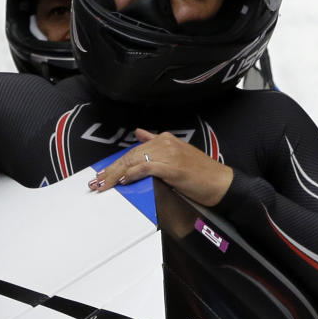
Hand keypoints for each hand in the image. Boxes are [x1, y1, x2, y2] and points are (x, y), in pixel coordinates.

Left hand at [88, 128, 233, 206]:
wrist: (221, 183)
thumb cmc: (200, 173)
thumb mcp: (177, 154)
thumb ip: (156, 144)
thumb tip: (140, 134)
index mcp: (164, 140)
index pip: (133, 151)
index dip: (116, 163)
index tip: (102, 174)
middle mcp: (164, 143)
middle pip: (130, 156)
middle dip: (111, 170)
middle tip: (96, 182)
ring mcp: (168, 153)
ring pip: (135, 161)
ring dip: (117, 174)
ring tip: (104, 184)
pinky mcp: (172, 166)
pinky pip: (147, 168)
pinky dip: (133, 174)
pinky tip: (124, 181)